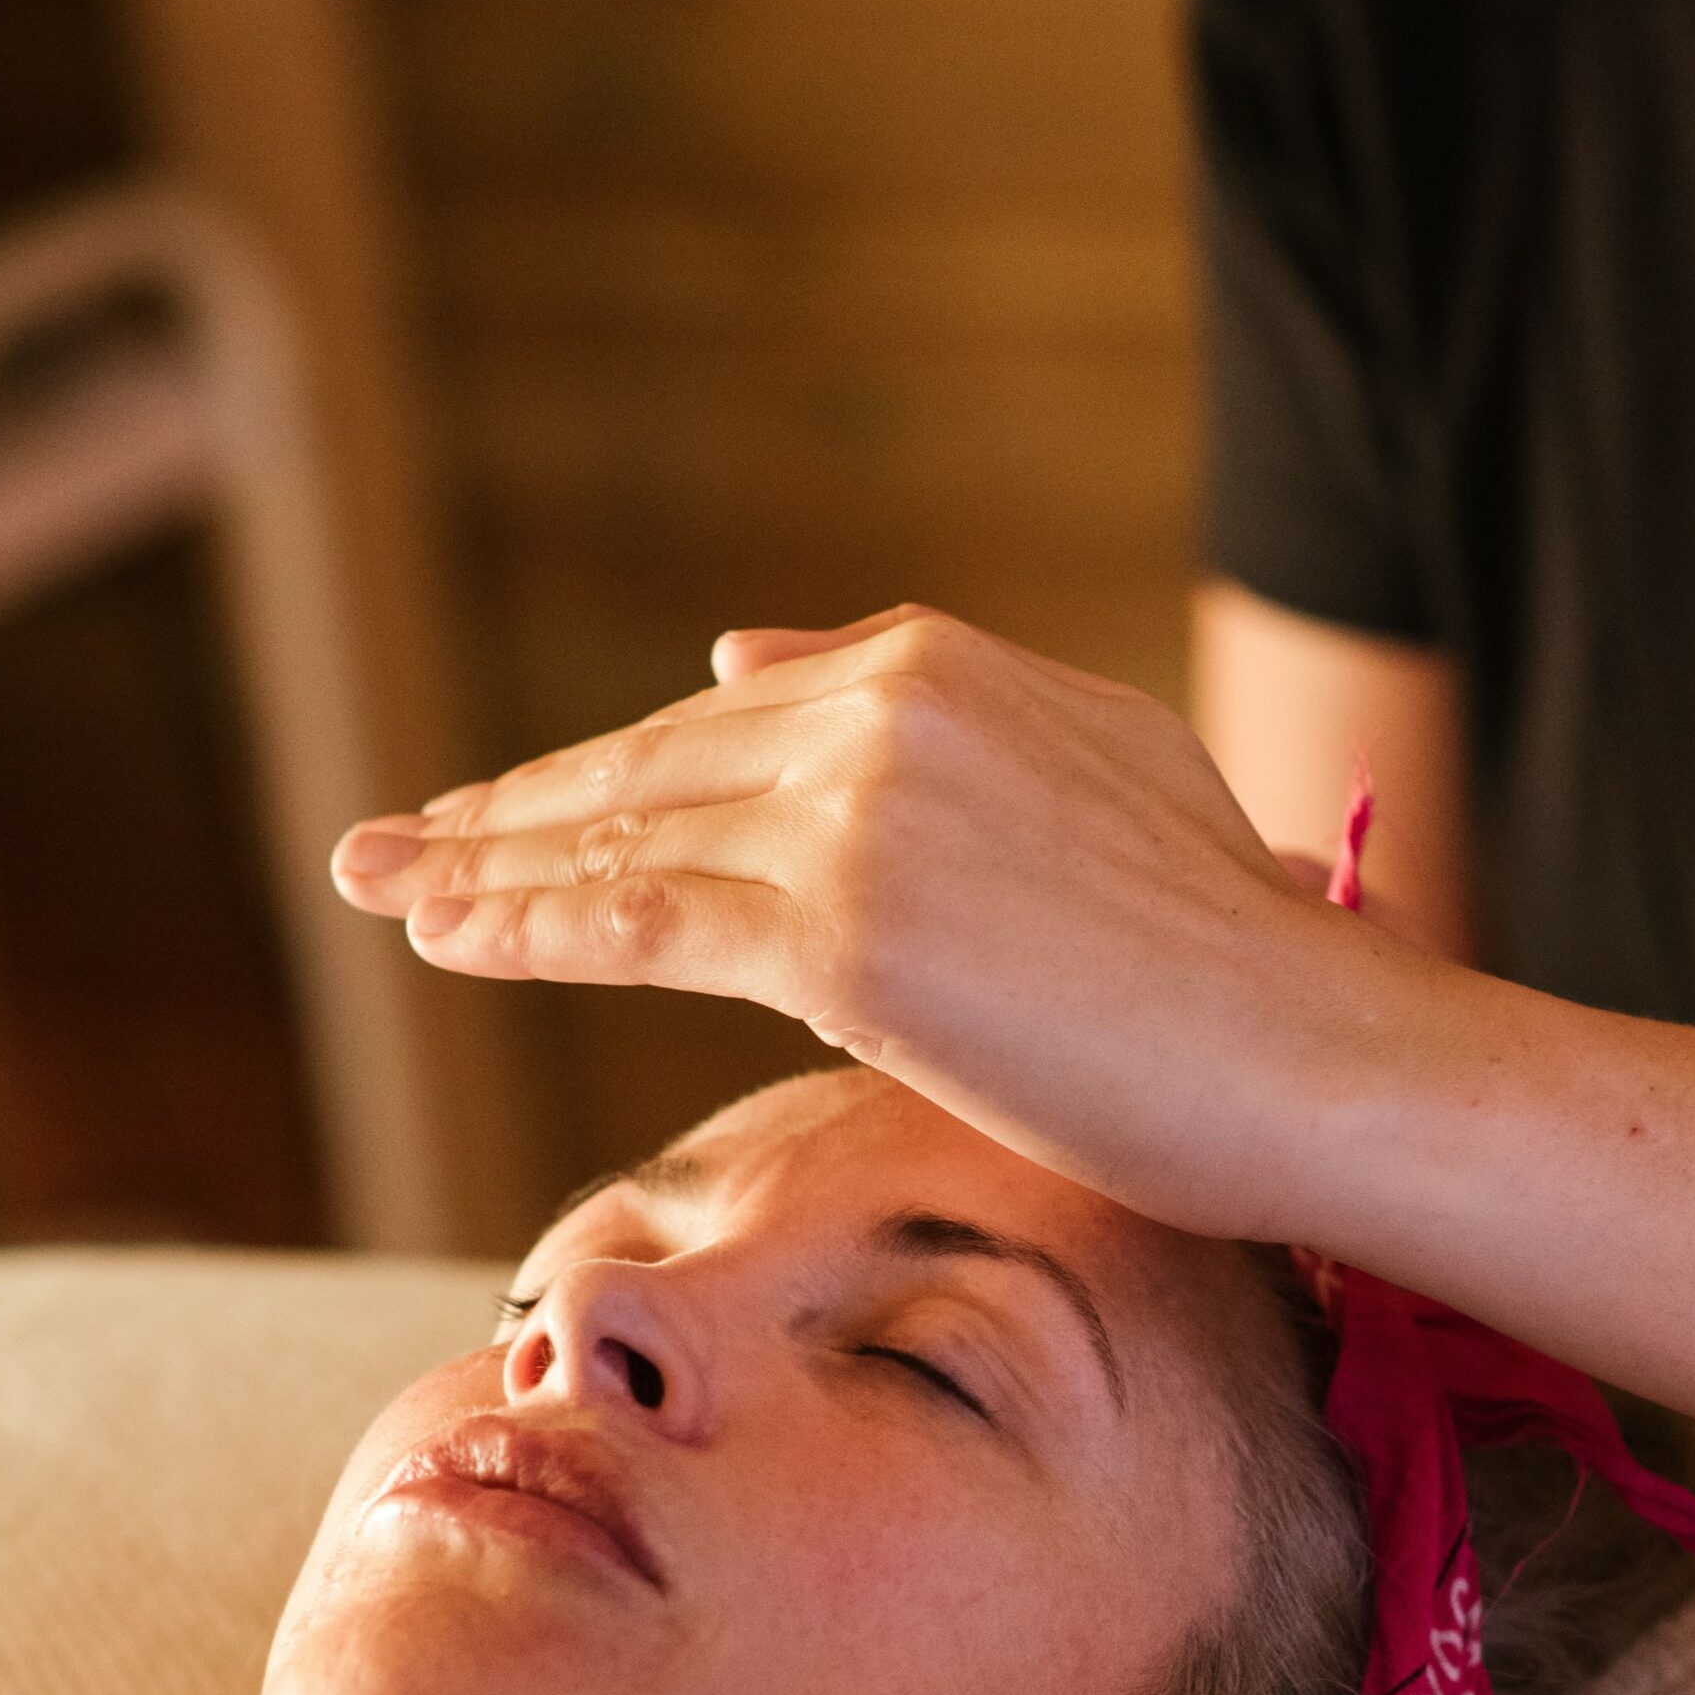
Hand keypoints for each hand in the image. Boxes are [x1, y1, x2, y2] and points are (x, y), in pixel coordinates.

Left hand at [331, 608, 1384, 1236]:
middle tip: (391, 844)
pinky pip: (641, 924)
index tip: (514, 808)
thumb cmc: (1230, 952)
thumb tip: (737, 647)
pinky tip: (442, 936)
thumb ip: (923, 706)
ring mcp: (860, 814)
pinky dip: (526, 925)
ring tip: (381, 887)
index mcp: (943, 666)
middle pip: (652, 765)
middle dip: (509, 812)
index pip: (727, 718)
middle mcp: (888, 709)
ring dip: (485, 867)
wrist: (1313, 1047)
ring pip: (626, 836)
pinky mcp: (843, 933)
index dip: (609, 771)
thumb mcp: (1089, 771)